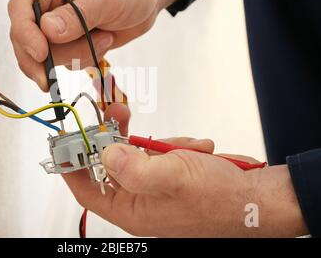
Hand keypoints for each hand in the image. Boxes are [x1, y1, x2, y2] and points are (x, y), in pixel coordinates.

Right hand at [8, 0, 187, 90]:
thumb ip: (78, 15)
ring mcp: (59, 24)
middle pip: (26, 36)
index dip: (25, 32)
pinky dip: (83, 59)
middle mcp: (49, 3)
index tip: (40, 54)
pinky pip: (65, 60)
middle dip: (43, 58)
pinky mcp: (71, 41)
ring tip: (105, 39)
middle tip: (54, 77)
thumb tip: (47, 32)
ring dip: (75, 56)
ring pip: (47, 54)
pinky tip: (104, 43)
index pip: (21, 6)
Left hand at [63, 124, 307, 236]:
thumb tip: (106, 153)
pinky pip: (162, 151)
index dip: (72, 167)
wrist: (256, 197)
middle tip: (117, 110)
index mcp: (133, 210)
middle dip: (119, 137)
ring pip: (140, 152)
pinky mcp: (172, 175)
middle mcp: (141, 200)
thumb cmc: (218, 198)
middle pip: (113, 163)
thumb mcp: (172, 178)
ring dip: (161, 143)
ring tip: (189, 151)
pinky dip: (179, 146)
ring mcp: (157, 187)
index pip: (87, 190)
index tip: (64, 142)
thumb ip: (133, 167)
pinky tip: (201, 152)